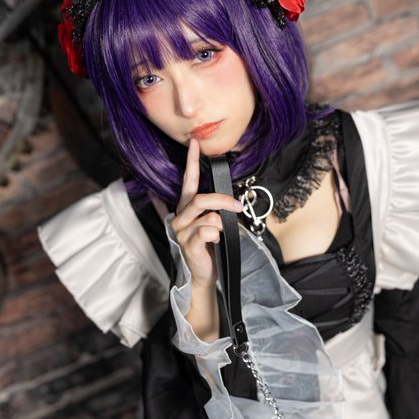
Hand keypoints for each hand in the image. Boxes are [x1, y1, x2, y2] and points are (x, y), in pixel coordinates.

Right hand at [172, 138, 242, 291]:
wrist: (204, 273)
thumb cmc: (210, 247)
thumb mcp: (213, 224)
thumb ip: (215, 209)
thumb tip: (231, 201)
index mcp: (186, 208)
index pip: (187, 181)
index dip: (191, 162)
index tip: (195, 144)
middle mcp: (180, 217)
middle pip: (200, 199)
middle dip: (223, 200)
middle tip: (238, 206)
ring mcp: (181, 231)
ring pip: (208, 217)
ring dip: (221, 225)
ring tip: (220, 234)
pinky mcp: (187, 244)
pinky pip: (208, 231)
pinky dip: (217, 236)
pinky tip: (214, 243)